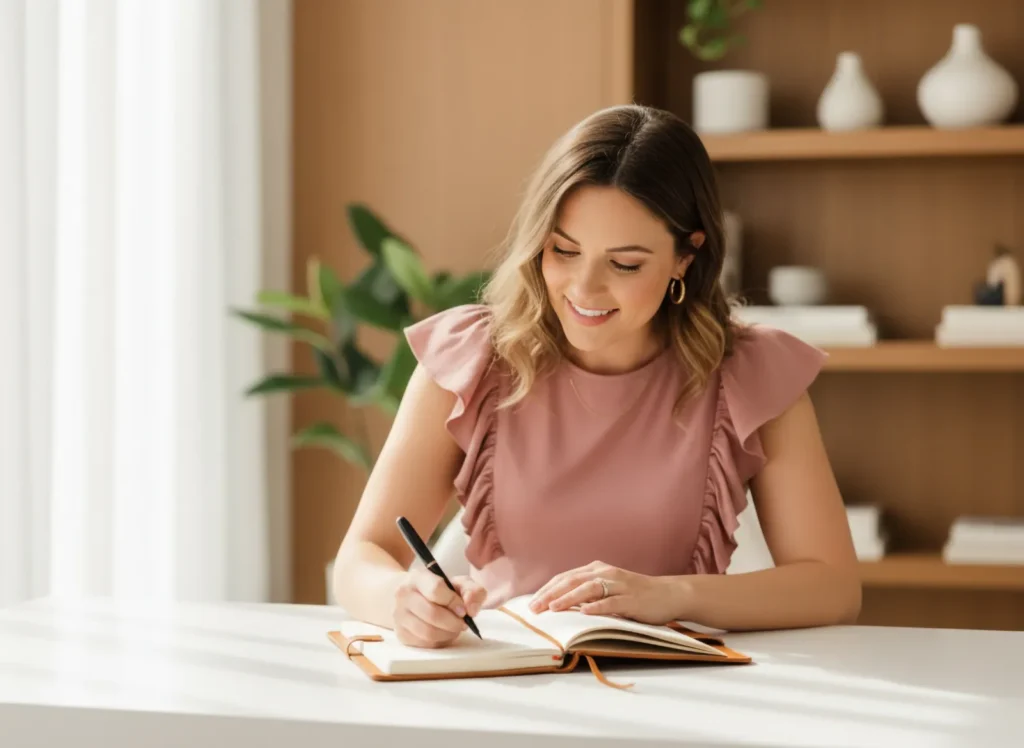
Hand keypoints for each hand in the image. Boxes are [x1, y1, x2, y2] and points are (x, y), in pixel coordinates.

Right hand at [392, 567, 486, 647]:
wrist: (409, 596)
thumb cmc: (438, 590)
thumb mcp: (457, 583)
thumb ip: (472, 591)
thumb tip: (471, 610)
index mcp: (418, 578)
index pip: (436, 590)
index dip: (453, 602)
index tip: (463, 610)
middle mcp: (404, 596)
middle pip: (432, 614)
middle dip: (453, 622)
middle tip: (462, 623)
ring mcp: (399, 616)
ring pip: (428, 632)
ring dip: (448, 634)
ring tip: (454, 629)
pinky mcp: (401, 634)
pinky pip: (424, 643)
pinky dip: (439, 641)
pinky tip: (443, 633)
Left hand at [528, 561, 686, 625]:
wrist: (668, 594)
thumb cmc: (634, 595)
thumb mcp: (607, 591)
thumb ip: (587, 594)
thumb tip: (559, 606)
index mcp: (596, 570)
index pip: (565, 578)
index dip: (547, 589)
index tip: (531, 603)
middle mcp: (605, 573)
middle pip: (572, 581)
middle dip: (551, 594)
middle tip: (534, 608)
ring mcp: (619, 585)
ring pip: (589, 589)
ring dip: (569, 598)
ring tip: (552, 608)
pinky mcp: (632, 599)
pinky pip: (612, 601)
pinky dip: (598, 606)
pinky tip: (585, 612)